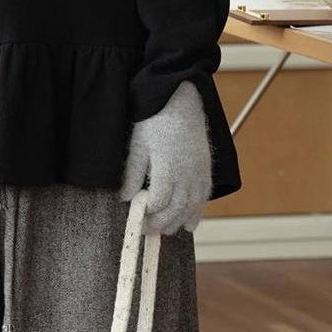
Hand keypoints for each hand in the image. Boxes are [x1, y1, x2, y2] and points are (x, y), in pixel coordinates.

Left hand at [119, 80, 212, 233]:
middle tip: (148, 232)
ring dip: (178, 222)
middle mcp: (187, 172)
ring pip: (192, 205)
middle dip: (161, 224)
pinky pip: (204, 196)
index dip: (148, 214)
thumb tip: (125, 198)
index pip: (158, 201)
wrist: (180, 100)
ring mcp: (199, 171)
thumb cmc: (154, 120)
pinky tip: (190, 225)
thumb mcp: (137, 146)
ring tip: (166, 232)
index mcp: (168, 167)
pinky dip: (197, 212)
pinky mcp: (205, 168)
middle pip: (176, 208)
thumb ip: (132, 174)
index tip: (137, 219)